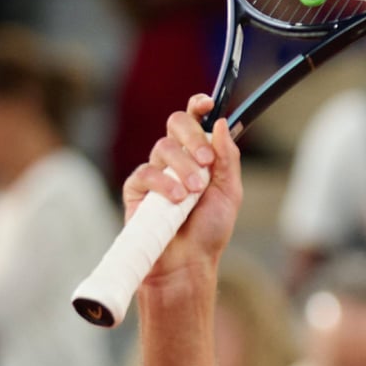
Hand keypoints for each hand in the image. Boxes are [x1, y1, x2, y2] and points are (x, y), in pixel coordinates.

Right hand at [124, 94, 242, 280]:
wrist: (189, 262)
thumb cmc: (209, 230)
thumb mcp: (229, 191)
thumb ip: (227, 158)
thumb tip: (220, 122)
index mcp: (199, 155)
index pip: (195, 121)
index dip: (198, 106)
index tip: (206, 104)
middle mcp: (176, 159)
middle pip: (176, 124)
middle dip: (193, 137)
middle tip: (207, 163)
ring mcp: (155, 172)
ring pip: (163, 148)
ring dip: (183, 167)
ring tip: (194, 193)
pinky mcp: (136, 190)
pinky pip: (145, 173)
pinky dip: (163, 183)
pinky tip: (176, 199)